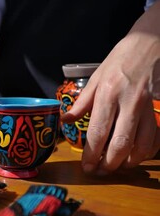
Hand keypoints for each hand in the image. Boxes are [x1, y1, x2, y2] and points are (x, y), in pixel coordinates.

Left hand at [62, 32, 159, 174]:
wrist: (151, 43)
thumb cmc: (119, 60)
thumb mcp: (95, 77)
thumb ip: (81, 103)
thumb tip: (64, 120)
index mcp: (107, 94)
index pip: (98, 132)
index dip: (91, 154)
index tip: (87, 166)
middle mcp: (129, 102)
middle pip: (120, 143)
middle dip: (110, 164)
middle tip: (101, 171)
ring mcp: (148, 106)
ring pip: (143, 144)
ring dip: (129, 162)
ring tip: (118, 166)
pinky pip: (157, 137)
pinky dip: (147, 151)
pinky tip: (136, 154)